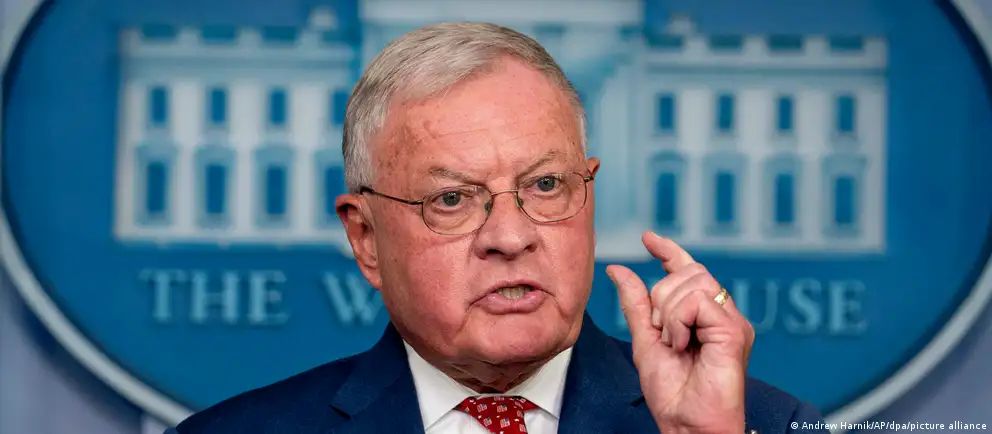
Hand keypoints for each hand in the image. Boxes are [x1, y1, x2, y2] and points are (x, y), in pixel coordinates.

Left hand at [606, 232, 753, 433]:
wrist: (685, 423)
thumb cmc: (672, 392)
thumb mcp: (645, 340)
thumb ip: (636, 304)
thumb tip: (619, 270)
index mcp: (702, 316)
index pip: (688, 270)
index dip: (669, 251)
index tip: (647, 239)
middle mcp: (720, 314)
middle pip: (687, 272)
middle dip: (661, 297)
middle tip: (662, 334)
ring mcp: (730, 321)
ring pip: (692, 282)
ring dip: (668, 313)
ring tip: (673, 344)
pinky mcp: (733, 330)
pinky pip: (698, 301)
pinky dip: (678, 322)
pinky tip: (681, 345)